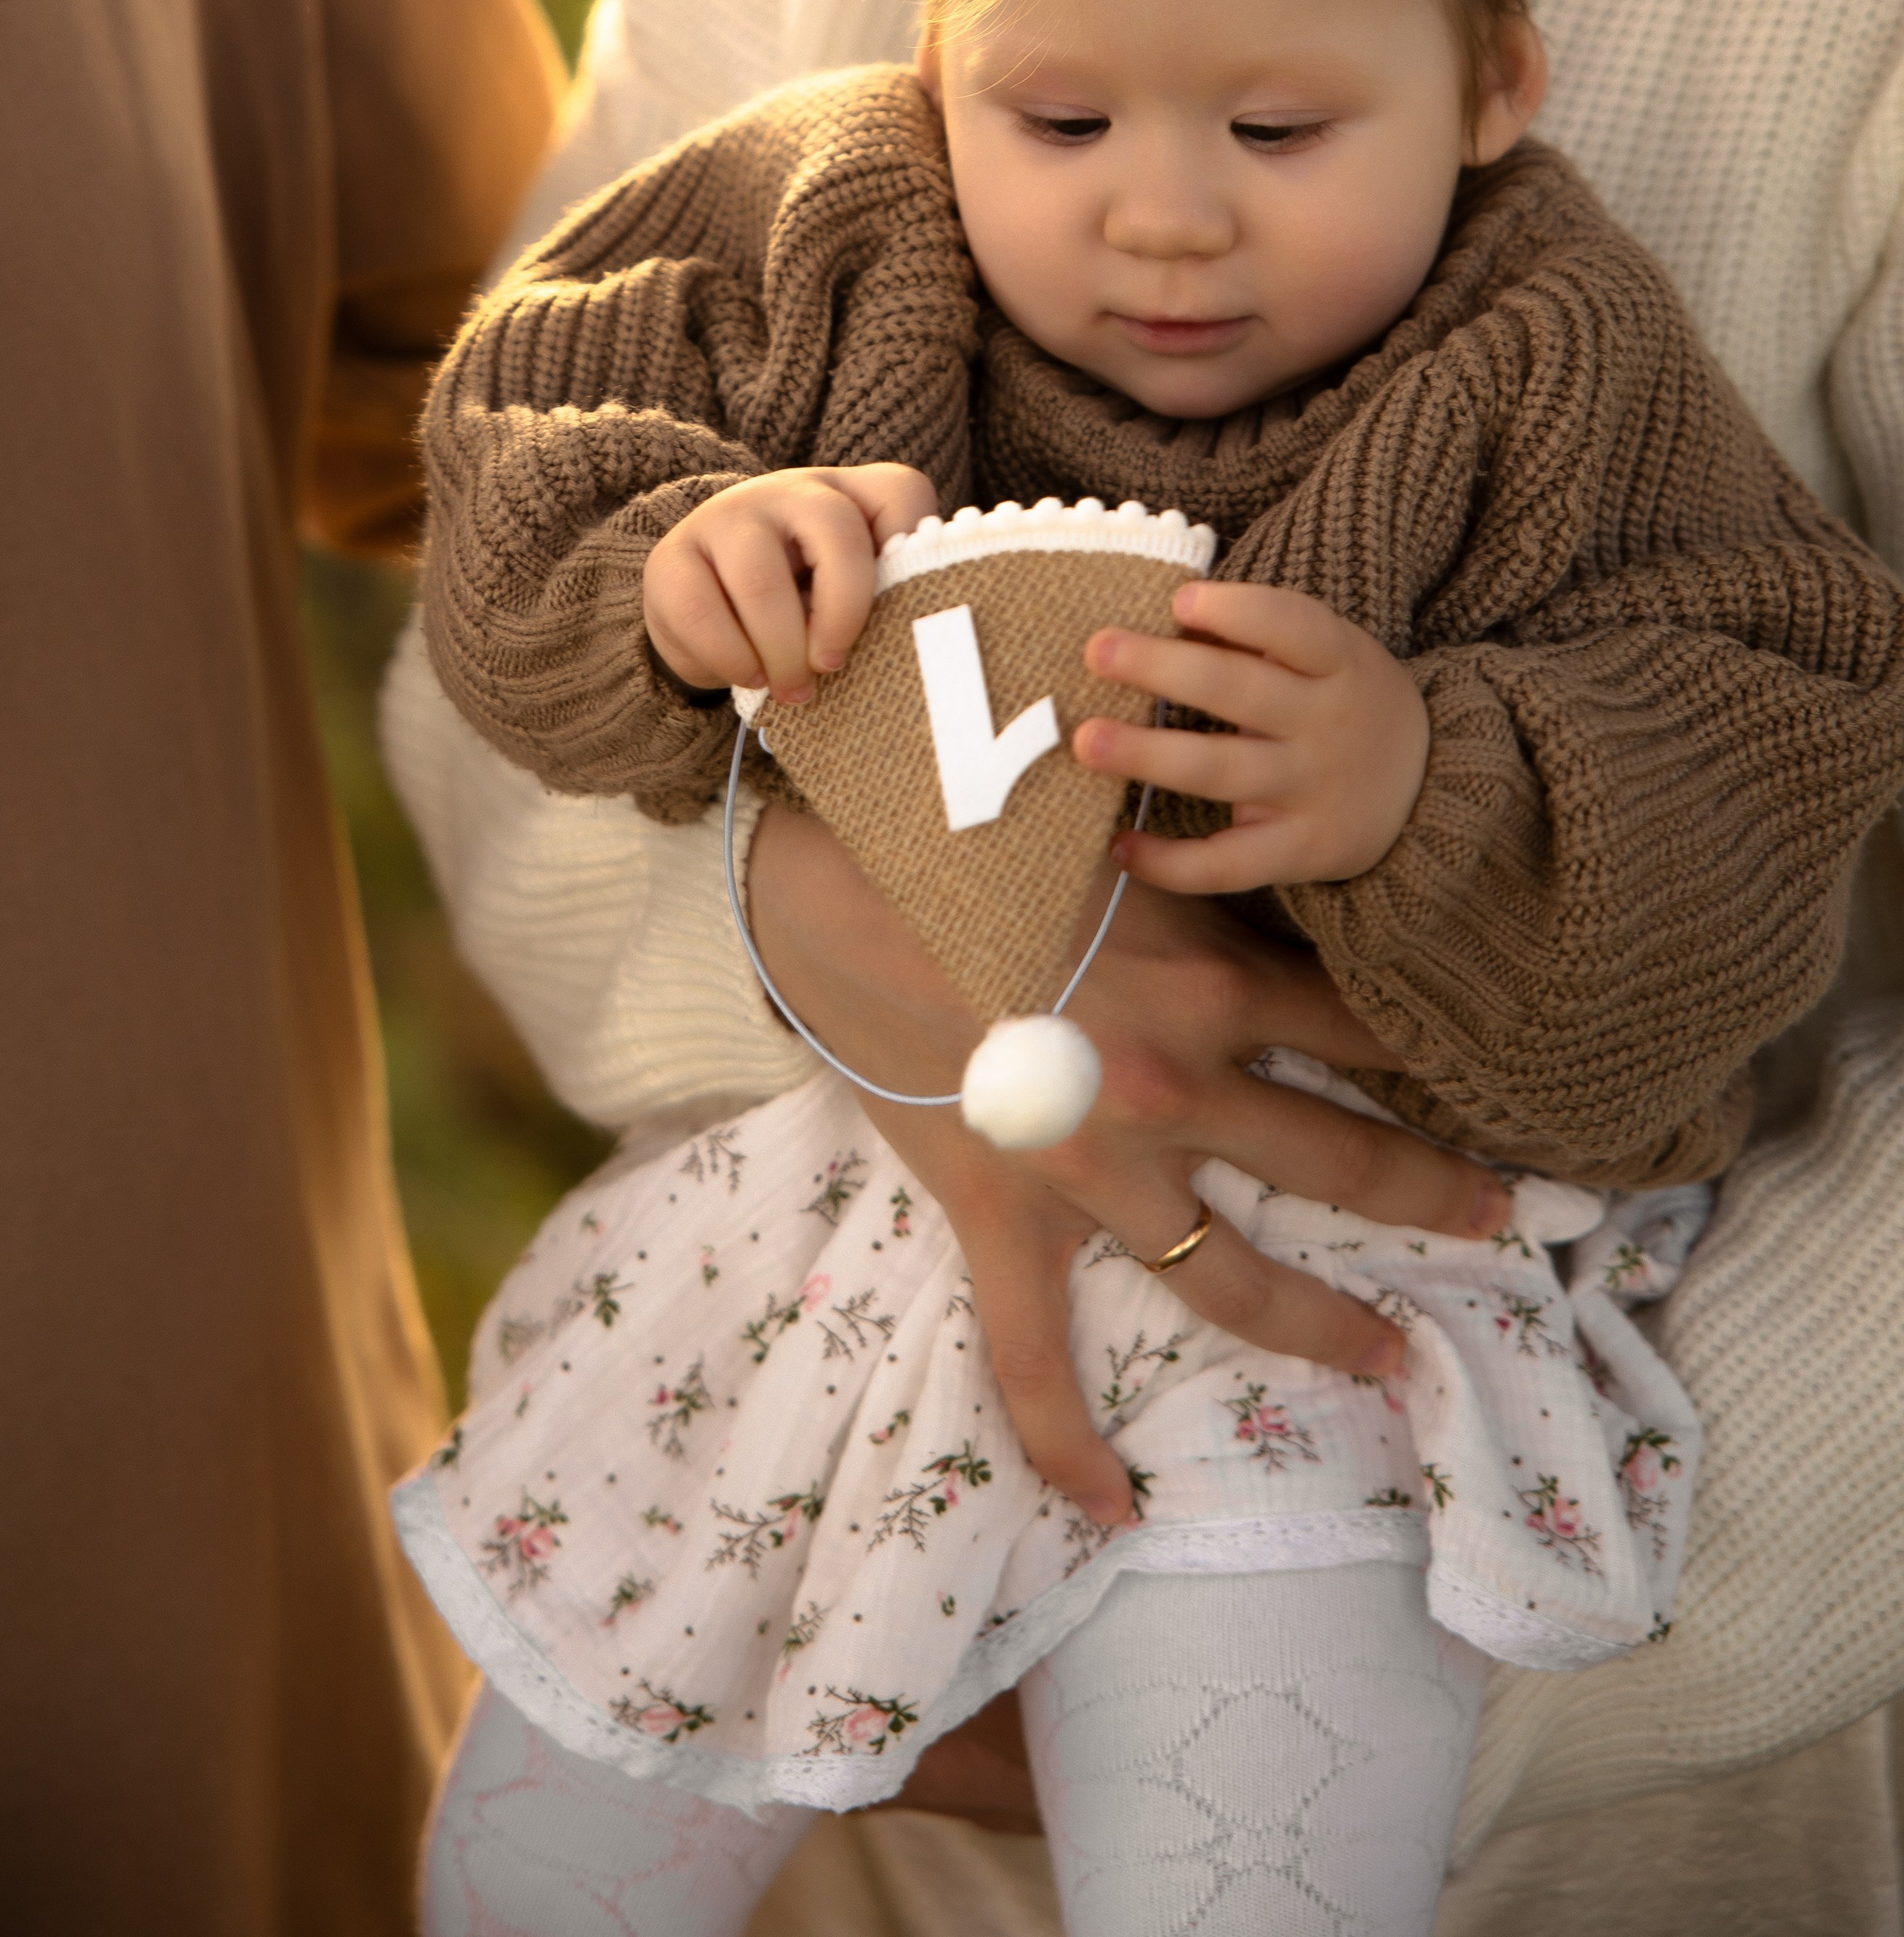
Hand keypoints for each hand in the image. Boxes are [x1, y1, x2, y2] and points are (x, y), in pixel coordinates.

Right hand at [641, 463, 935, 703]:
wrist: (708, 611)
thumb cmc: (802, 606)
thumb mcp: (849, 596)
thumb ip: (886, 598)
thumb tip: (918, 641)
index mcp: (849, 493)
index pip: (900, 496)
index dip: (913, 558)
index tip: (902, 619)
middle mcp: (789, 490)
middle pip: (834, 534)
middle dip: (841, 616)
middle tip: (833, 667)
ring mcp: (726, 517)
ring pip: (761, 581)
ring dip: (783, 652)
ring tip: (793, 690)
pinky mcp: (671, 558)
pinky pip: (703, 613)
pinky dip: (734, 659)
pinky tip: (750, 676)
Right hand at [747, 803, 1508, 1527]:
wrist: (844, 894)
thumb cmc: (980, 846)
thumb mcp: (1119, 844)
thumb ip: (1202, 880)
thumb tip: (1264, 859)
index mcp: (1211, 985)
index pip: (1360, 1024)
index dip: (1437, 1047)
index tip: (1500, 1068)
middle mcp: (1177, 1091)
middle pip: (1339, 1153)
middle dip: (1433, 1187)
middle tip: (1507, 1217)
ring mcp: (1096, 1173)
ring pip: (1233, 1273)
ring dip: (1323, 1321)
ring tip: (1392, 1357)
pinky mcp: (1008, 1221)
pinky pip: (1037, 1355)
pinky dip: (1070, 1440)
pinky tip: (1114, 1505)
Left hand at [1077, 581, 1429, 889]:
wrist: (1428, 791)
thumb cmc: (1343, 702)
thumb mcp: (1328, 655)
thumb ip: (1259, 635)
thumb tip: (1166, 618)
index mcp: (1339, 660)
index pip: (1294, 625)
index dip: (1238, 610)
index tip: (1180, 599)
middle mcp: (1328, 724)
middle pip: (1241, 692)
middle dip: (1165, 670)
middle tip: (1098, 650)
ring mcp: (1313, 791)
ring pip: (1222, 772)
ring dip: (1150, 755)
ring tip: (1088, 740)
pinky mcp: (1300, 852)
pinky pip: (1229, 863)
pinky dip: (1172, 863)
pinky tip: (1120, 846)